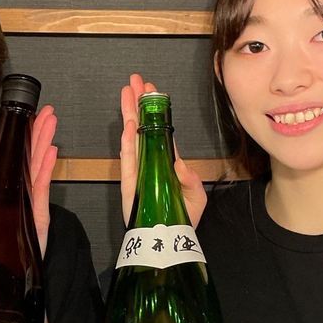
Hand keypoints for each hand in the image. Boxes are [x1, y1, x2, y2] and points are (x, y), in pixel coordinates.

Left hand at [0, 104, 57, 256]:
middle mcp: (21, 197)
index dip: (19, 141)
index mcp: (6, 196)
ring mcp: (31, 205)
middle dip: (37, 134)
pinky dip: (46, 170)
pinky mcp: (38, 216)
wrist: (5, 282)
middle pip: (29, 158)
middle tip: (45, 112)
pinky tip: (51, 152)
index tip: (25, 121)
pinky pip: (42, 188)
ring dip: (44, 144)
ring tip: (50, 122)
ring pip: (37, 167)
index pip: (13, 162)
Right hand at [120, 73, 206, 226]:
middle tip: (135, 81)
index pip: (161, 130)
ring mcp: (139, 170)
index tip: (152, 91)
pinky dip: (127, 141)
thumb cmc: (183, 219)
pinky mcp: (129, 183)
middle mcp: (151, 162)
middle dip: (139, 103)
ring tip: (126, 92)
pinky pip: (127, 159)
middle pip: (143, 126)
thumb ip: (190, 180)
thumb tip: (178, 162)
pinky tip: (127, 124)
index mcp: (168, 162)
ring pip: (133, 136)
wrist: (168, 242)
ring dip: (130, 114)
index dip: (156, 110)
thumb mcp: (196, 198)